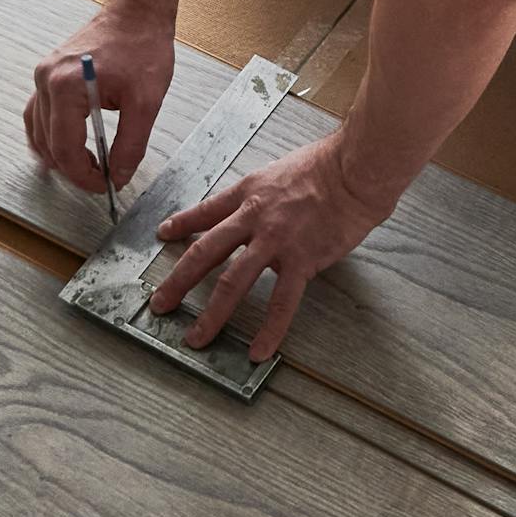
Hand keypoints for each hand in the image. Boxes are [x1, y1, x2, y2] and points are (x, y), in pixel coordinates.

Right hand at [25, 4, 176, 200]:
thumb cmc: (142, 48)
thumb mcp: (146, 102)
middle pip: (49, 144)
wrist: (136, 13)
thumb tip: (118, 176)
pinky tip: (65, 148)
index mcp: (66, 86)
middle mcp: (46, 80)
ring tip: (87, 168)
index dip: (84, 176)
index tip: (105, 186)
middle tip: (102, 180)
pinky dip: (49, 136)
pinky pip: (38, 114)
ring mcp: (43, 75)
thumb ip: (131, 144)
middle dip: (74, 169)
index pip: (65, 149)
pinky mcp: (48, 75)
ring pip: (38, 132)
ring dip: (59, 156)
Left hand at [150, 135, 394, 361]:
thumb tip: (265, 207)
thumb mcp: (282, 170)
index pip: (206, 211)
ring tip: (196, 338)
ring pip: (233, 282)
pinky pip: (281, 301)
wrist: (354, 170)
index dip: (182, 223)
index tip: (164, 234)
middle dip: (178, 281)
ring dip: (211, 314)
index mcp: (249, 193)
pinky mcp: (301, 260)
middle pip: (205, 252)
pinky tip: (258, 351)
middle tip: (160, 303)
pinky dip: (269, 329)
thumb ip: (267, 194)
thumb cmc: (328, 165)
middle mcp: (254, 218)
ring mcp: (275, 241)